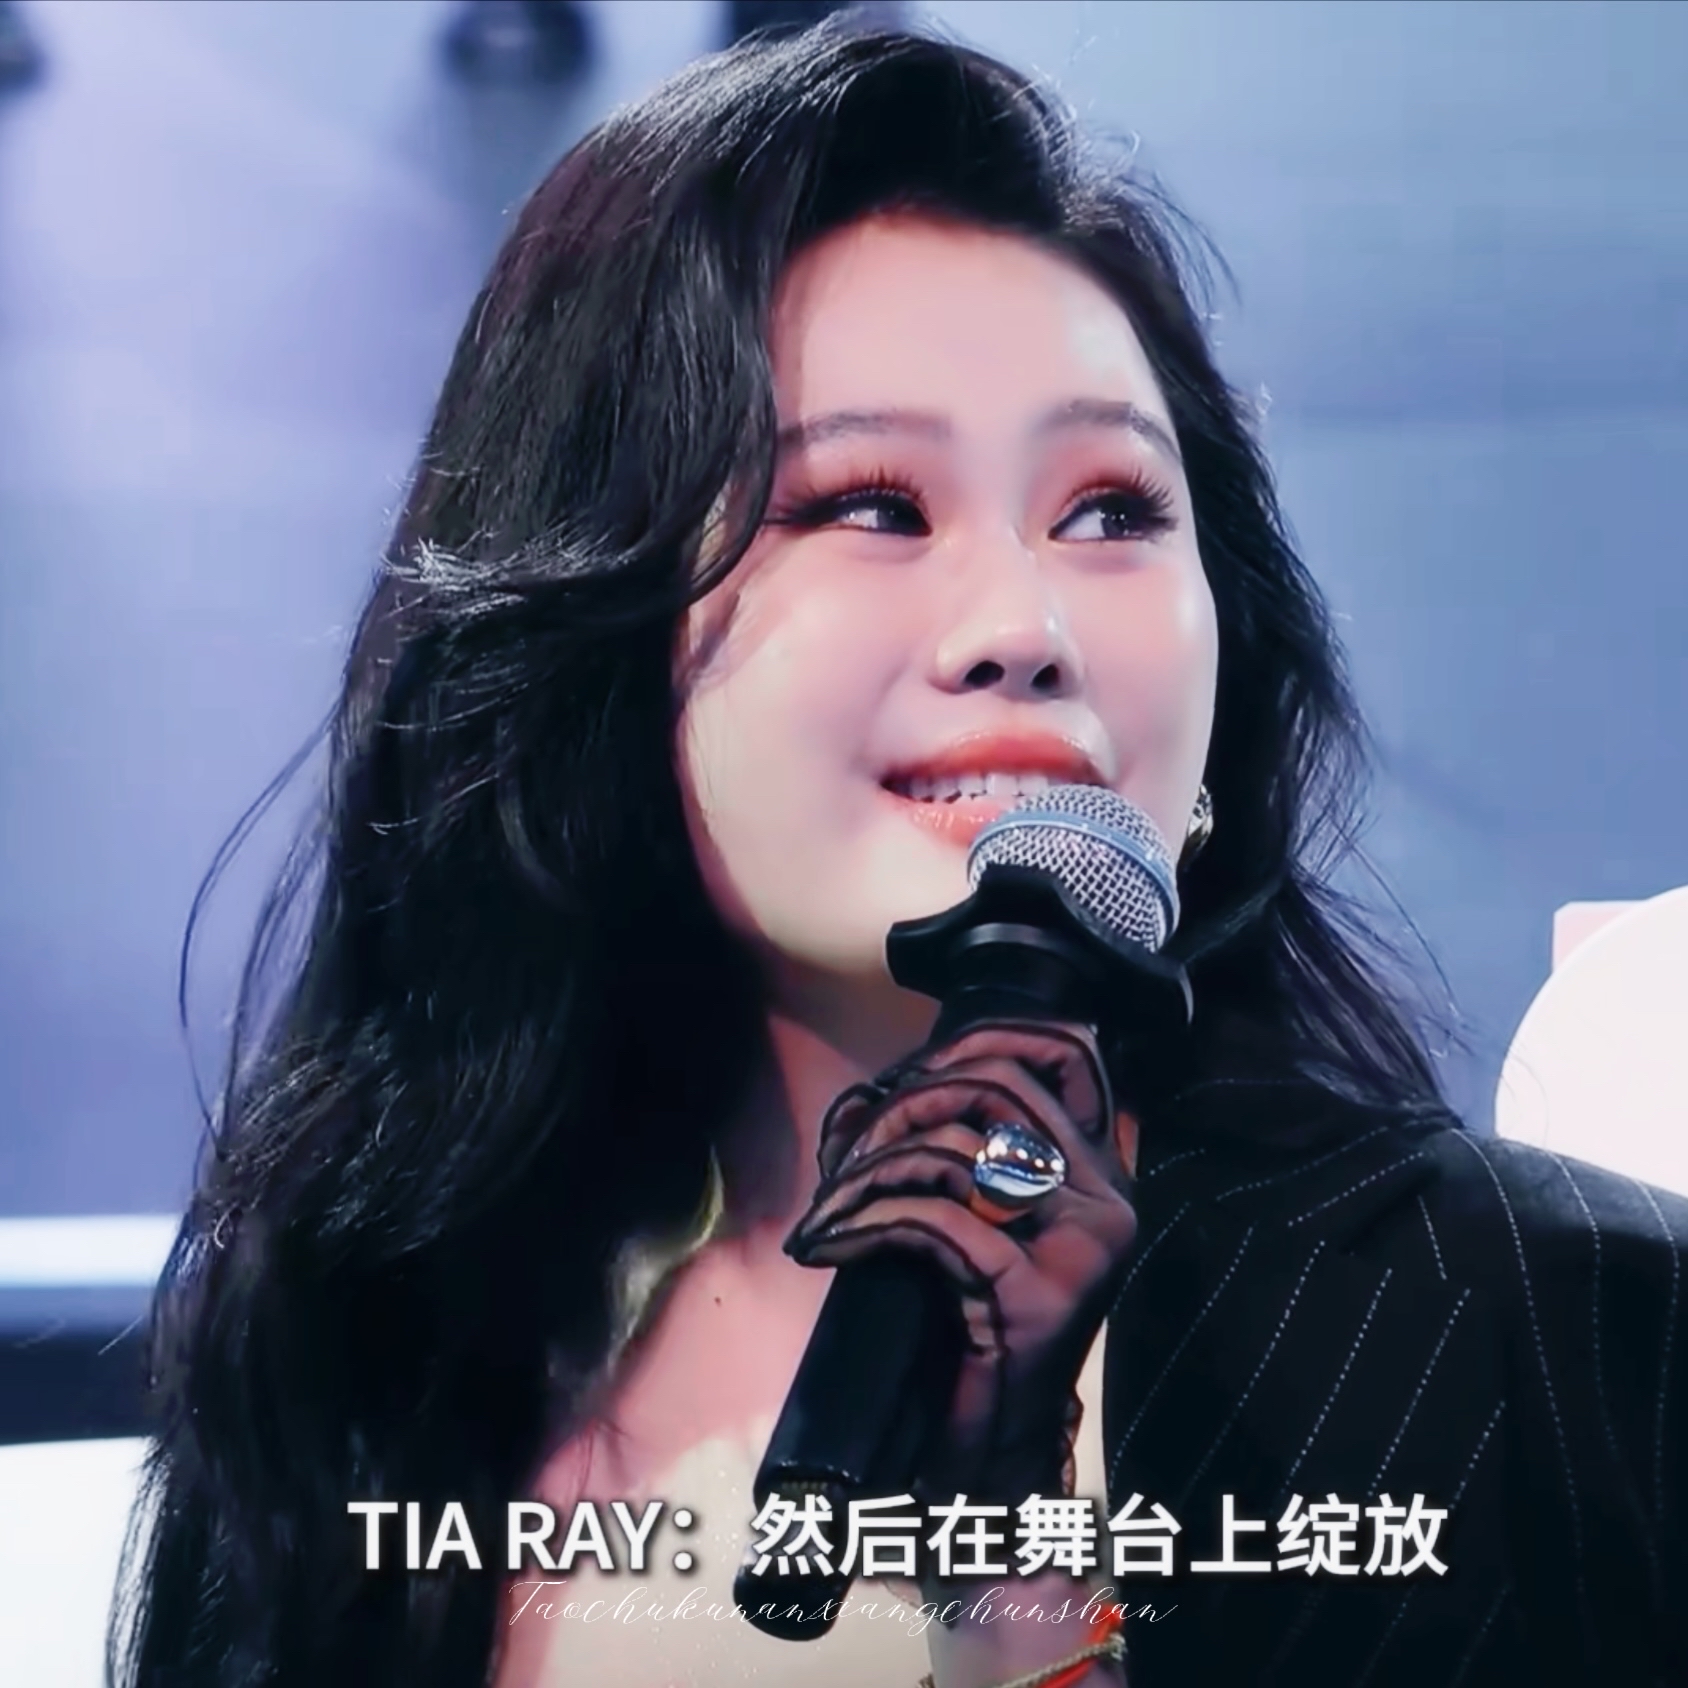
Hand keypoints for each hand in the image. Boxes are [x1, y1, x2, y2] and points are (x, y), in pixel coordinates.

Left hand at [783, 1019, 1139, 1505]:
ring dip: (866, 1173)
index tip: (913, 1068)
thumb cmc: (977, 1326)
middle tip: (850, 1154)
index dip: (985, 1036)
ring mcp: (1079, 1247)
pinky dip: (864, 1224)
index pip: (1070, 1051)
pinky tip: (828, 1245)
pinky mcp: (1037, 1293)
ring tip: (827, 1209)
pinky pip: (932, 1219)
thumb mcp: (984, 1223)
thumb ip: (968, 1152)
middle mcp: (1107, 1200)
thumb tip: (881, 1088)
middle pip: (996, 1087)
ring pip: (954, 1151)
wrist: (1001, 1447)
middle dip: (903, 1105)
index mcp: (1103, 1174)